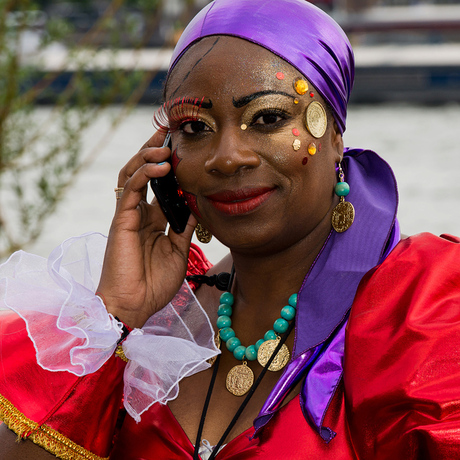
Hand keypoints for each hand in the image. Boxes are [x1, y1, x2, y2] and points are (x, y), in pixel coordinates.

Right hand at [97, 131, 196, 327]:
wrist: (134, 305)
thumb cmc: (154, 283)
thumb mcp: (178, 251)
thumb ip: (184, 227)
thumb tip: (196, 207)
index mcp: (153, 221)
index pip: (160, 186)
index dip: (170, 167)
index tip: (183, 149)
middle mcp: (140, 213)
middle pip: (144, 173)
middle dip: (154, 151)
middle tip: (169, 132)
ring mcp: (128, 215)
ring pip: (132, 175)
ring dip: (147, 157)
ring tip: (164, 144)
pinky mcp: (121, 220)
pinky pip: (130, 190)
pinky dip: (143, 174)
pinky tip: (159, 166)